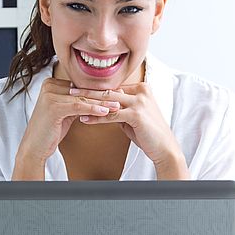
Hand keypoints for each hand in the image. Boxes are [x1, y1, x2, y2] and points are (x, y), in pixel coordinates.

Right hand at [13, 77, 119, 177]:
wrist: (34, 146)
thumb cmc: (50, 131)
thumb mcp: (65, 112)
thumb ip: (77, 102)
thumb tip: (97, 98)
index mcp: (51, 84)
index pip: (80, 86)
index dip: (99, 90)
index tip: (116, 93)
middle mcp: (49, 86)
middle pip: (82, 91)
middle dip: (103, 95)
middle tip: (121, 97)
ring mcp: (50, 95)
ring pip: (82, 98)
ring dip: (101, 103)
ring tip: (117, 106)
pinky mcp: (53, 106)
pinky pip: (78, 107)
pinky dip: (93, 109)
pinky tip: (105, 112)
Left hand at [70, 82, 188, 177]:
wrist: (164, 147)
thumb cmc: (148, 133)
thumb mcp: (133, 116)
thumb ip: (121, 108)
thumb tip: (104, 106)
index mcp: (141, 88)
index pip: (113, 88)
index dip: (96, 89)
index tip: (80, 90)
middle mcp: (141, 91)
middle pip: (109, 90)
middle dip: (88, 91)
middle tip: (71, 91)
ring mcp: (140, 102)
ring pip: (108, 100)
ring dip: (88, 102)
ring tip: (72, 103)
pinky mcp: (136, 114)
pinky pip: (111, 115)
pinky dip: (96, 118)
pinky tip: (84, 119)